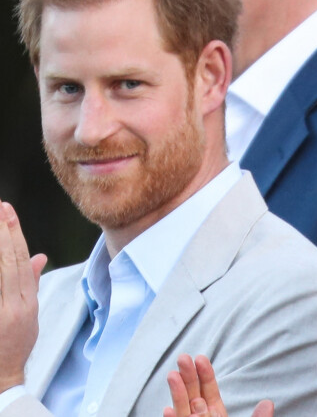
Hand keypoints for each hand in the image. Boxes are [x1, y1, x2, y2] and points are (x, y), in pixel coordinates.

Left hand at [0, 201, 46, 393]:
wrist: (0, 379)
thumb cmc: (15, 345)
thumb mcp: (29, 314)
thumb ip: (31, 283)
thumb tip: (39, 257)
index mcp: (27, 302)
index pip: (22, 260)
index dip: (15, 234)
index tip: (8, 212)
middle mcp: (14, 305)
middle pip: (8, 262)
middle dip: (3, 232)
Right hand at [163, 354, 273, 416]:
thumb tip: (268, 402)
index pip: (209, 393)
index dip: (205, 376)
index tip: (201, 358)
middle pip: (193, 397)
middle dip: (188, 377)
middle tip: (183, 357)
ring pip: (182, 412)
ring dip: (176, 394)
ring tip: (173, 375)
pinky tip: (167, 410)